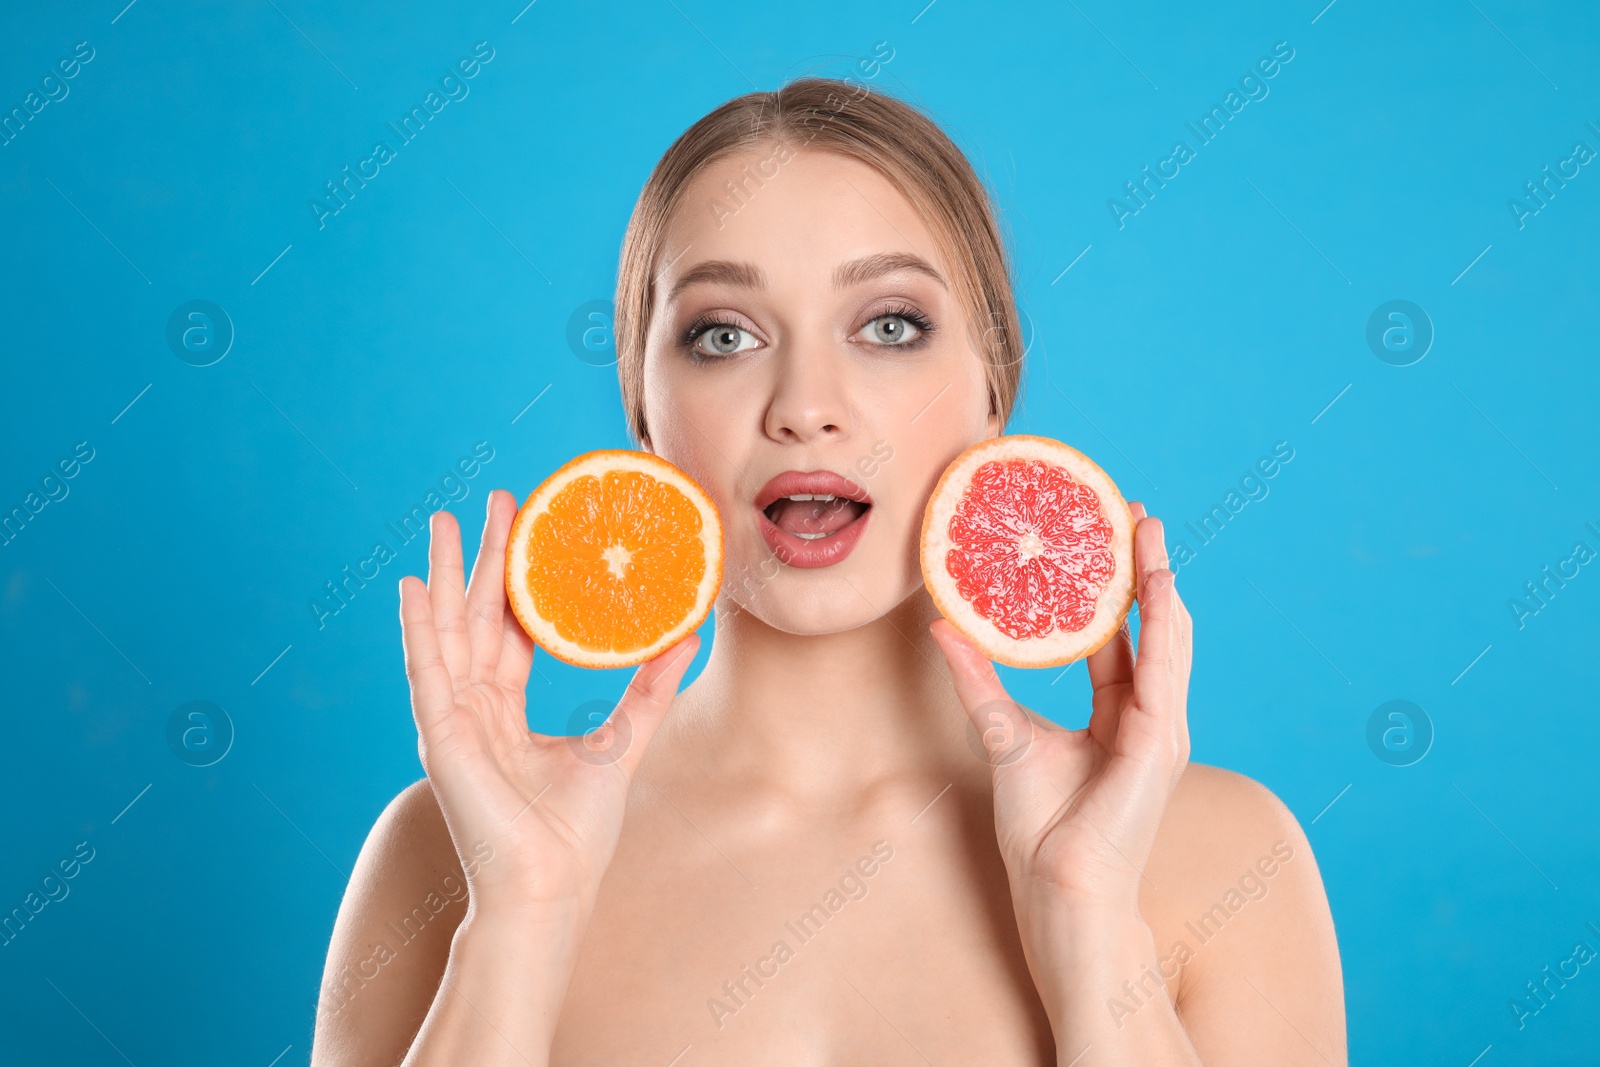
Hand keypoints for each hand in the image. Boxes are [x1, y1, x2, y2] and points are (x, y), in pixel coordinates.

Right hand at [398, 489, 698, 926]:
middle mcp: (473, 710)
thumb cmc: (576, 834)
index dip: (517, 579)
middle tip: (497, 502)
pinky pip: (426, 672)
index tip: (530, 527)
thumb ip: (648, 688)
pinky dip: (419, 628)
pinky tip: (417, 587)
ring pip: (446, 632)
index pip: (508, 629)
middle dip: (484, 559)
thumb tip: (687, 636)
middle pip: (476, 617)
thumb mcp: (621, 741)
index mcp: (505, 711)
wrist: (552, 888)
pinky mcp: (440, 738)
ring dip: (446, 576)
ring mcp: (451, 722)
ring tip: (445, 522)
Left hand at [929, 503, 1192, 915]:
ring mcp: (1162, 728)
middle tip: (1136, 511)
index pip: (1122, 636)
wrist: (1060, 886)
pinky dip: (1161, 624)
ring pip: (1168, 638)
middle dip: (1145, 568)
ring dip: (1159, 581)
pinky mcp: (1161, 742)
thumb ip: (979, 679)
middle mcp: (1148, 715)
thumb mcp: (1003, 732)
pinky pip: (1164, 670)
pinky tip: (1155, 584)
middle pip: (1152, 626)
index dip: (1116, 587)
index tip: (1106, 534)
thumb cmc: (1039, 826)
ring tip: (1148, 530)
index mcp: (1119, 715)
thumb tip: (942, 627)